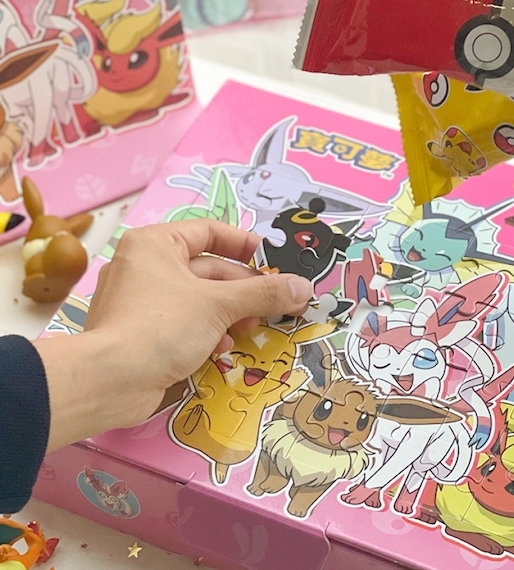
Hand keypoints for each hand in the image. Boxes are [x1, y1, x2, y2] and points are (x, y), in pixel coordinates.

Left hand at [35, 221, 312, 449]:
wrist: (108, 382)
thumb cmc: (162, 326)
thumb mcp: (220, 305)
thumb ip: (264, 293)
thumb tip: (304, 287)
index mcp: (156, 243)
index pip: (210, 231)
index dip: (244, 245)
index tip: (273, 262)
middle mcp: (144, 264)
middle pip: (207, 268)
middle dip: (242, 289)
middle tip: (273, 303)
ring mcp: (139, 300)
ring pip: (197, 297)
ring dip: (228, 313)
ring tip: (249, 329)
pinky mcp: (139, 331)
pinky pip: (181, 320)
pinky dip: (205, 330)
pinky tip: (221, 348)